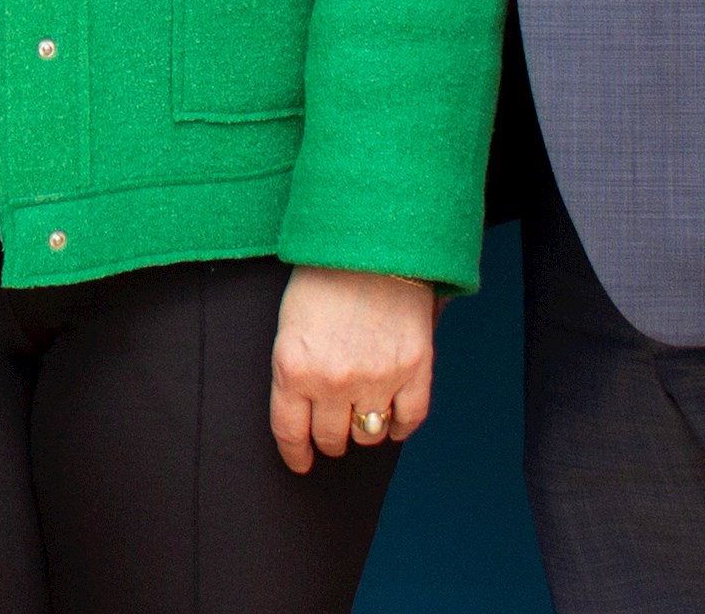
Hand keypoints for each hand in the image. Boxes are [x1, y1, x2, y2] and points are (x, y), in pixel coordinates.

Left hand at [270, 265, 438, 472]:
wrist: (371, 242)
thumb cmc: (323, 277)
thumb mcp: (289, 324)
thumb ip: (295, 369)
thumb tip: (305, 411)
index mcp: (292, 368)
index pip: (291, 432)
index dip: (296, 454)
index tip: (301, 462)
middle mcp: (332, 381)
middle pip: (331, 437)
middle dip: (329, 438)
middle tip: (331, 431)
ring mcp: (376, 378)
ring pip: (368, 434)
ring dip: (363, 431)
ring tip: (360, 417)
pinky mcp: (414, 370)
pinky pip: (409, 420)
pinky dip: (400, 426)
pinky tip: (392, 420)